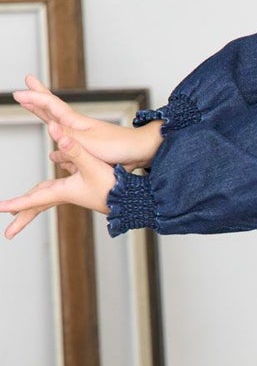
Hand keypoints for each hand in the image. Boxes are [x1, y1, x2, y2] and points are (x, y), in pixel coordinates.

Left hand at [0, 136, 116, 239]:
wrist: (134, 198)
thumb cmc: (114, 185)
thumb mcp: (92, 165)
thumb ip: (74, 149)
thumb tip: (54, 133)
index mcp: (64, 192)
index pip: (33, 201)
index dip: (14, 204)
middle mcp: (66, 195)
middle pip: (37, 206)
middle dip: (22, 214)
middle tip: (9, 232)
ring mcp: (74, 194)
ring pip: (46, 199)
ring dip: (32, 204)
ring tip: (20, 211)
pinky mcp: (82, 190)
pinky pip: (57, 191)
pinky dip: (48, 191)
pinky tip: (50, 186)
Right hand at [13, 75, 162, 170]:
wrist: (141, 152)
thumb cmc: (119, 148)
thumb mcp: (89, 144)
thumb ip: (68, 137)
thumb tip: (49, 126)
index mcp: (77, 123)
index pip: (51, 106)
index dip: (35, 99)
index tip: (18, 93)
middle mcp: (78, 126)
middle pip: (53, 107)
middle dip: (38, 96)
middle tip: (27, 81)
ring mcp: (84, 134)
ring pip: (58, 121)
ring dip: (45, 112)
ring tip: (35, 105)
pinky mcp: (89, 146)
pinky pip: (66, 138)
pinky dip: (57, 135)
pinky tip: (56, 140)